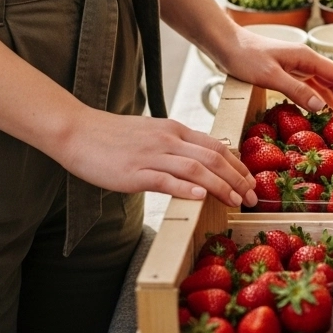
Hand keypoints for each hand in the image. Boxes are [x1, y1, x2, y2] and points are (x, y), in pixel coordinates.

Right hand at [63, 108, 258, 205]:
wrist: (79, 131)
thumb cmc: (113, 137)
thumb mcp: (151, 134)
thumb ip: (174, 146)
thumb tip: (199, 164)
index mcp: (173, 129)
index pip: (215, 145)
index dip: (237, 165)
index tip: (251, 182)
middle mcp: (167, 139)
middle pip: (212, 157)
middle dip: (237, 179)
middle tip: (253, 198)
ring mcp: (151, 155)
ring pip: (195, 169)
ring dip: (221, 186)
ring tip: (236, 202)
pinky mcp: (135, 172)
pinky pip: (165, 179)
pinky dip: (186, 188)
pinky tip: (201, 198)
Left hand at [217, 27, 332, 114]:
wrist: (226, 45)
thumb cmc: (246, 57)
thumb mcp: (270, 76)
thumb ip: (296, 91)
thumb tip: (322, 107)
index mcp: (306, 57)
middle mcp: (305, 60)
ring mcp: (296, 66)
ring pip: (323, 84)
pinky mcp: (286, 72)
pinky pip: (309, 87)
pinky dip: (318, 99)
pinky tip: (320, 112)